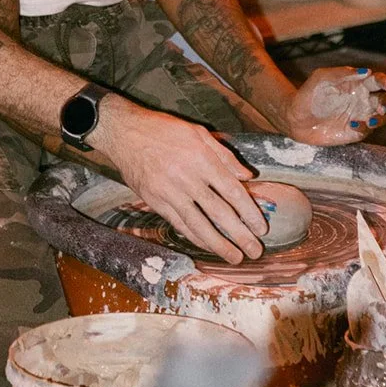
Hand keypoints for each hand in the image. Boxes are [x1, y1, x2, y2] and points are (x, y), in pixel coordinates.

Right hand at [100, 99, 266, 262]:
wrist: (124, 133)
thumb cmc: (163, 129)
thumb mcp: (197, 132)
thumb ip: (224, 155)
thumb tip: (247, 177)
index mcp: (202, 158)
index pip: (232, 191)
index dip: (249, 212)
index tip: (261, 227)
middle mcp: (187, 177)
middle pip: (219, 212)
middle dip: (240, 235)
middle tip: (255, 251)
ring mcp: (170, 191)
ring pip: (199, 224)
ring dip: (219, 244)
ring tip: (235, 257)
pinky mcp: (155, 201)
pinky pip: (179, 223)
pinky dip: (195, 237)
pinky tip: (208, 246)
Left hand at [285, 65, 385, 145]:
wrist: (297, 118)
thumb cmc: (309, 93)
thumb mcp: (322, 77)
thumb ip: (343, 73)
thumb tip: (366, 71)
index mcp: (357, 83)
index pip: (376, 80)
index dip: (385, 81)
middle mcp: (362, 99)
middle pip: (384, 99)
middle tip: (379, 106)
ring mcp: (360, 115)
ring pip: (383, 116)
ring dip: (381, 118)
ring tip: (371, 119)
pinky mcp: (356, 131)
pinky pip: (368, 130)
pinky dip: (365, 127)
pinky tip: (352, 125)